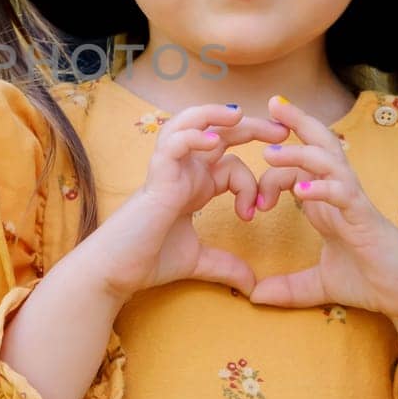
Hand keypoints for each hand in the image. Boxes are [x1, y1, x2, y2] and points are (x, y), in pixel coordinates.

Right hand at [94, 102, 289, 300]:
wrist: (116, 272)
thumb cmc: (147, 260)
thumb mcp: (199, 261)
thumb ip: (226, 266)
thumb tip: (253, 284)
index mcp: (194, 185)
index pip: (231, 162)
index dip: (252, 182)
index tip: (255, 214)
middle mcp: (183, 171)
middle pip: (218, 133)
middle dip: (250, 127)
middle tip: (281, 130)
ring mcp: (169, 169)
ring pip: (190, 124)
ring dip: (215, 115)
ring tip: (240, 115)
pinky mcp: (157, 176)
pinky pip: (175, 143)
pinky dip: (194, 136)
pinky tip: (214, 141)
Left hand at [248, 94, 397, 323]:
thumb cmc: (371, 281)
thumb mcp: (318, 285)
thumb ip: (287, 287)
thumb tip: (253, 296)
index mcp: (327, 201)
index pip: (296, 171)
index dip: (268, 178)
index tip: (249, 205)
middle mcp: (341, 193)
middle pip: (320, 144)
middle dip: (297, 121)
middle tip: (271, 102)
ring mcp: (355, 202)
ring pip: (329, 162)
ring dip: (299, 154)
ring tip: (270, 154)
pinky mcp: (366, 218)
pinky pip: (344, 194)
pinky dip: (321, 190)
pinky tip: (300, 194)